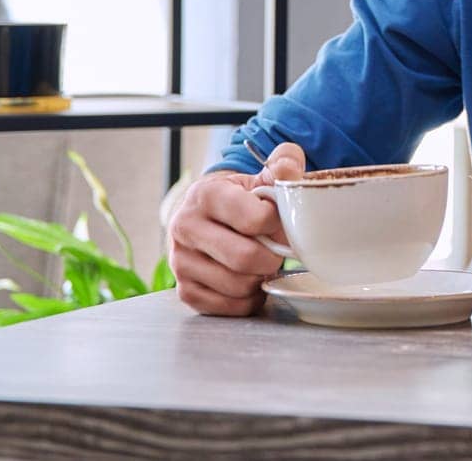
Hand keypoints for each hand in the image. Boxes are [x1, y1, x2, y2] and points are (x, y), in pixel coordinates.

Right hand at [167, 142, 305, 315]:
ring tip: (261, 264)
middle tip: (277, 251)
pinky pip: (227, 307)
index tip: (278, 221)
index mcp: (206, 195)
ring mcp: (180, 262)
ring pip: (237, 286)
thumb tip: (291, 169)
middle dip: (272, 258)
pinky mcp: (185, 290)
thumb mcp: (260, 176)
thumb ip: (283, 165)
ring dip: (260, 280)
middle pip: (245, 258)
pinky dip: (247, 300)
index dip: (277, 224)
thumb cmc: (241, 198)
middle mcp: (185, 227)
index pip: (255, 219)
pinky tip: (250, 281)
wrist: (207, 217)